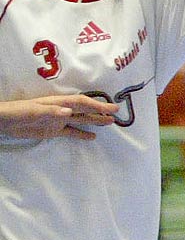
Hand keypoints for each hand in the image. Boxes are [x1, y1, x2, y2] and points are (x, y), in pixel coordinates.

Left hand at [0, 94, 119, 139]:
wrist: (4, 121)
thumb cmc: (18, 112)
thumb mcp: (34, 112)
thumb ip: (52, 112)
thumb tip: (71, 112)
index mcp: (59, 103)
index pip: (82, 103)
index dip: (98, 104)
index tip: (112, 108)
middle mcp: (61, 110)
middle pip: (85, 110)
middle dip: (101, 110)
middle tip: (117, 113)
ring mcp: (58, 121)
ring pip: (80, 120)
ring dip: (94, 120)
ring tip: (110, 122)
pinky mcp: (53, 131)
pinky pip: (71, 132)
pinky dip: (82, 134)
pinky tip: (92, 136)